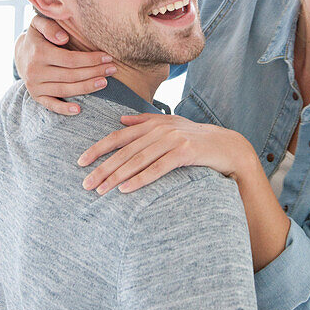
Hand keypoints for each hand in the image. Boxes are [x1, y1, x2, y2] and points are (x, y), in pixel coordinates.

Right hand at [15, 15, 115, 115]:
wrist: (20, 53)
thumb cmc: (37, 36)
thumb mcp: (39, 24)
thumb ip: (50, 26)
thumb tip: (63, 38)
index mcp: (39, 53)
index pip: (71, 59)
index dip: (91, 59)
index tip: (107, 57)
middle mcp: (36, 71)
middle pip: (71, 75)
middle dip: (94, 72)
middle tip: (112, 69)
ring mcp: (35, 86)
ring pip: (65, 89)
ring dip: (87, 87)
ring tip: (104, 82)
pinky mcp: (36, 96)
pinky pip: (50, 105)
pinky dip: (64, 109)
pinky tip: (78, 110)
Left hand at [78, 114, 254, 193]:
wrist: (228, 146)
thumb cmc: (197, 139)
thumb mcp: (171, 125)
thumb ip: (146, 121)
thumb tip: (122, 119)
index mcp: (153, 124)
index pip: (119, 136)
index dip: (98, 149)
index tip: (81, 162)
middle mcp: (160, 129)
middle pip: (125, 151)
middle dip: (103, 168)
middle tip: (86, 184)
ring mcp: (173, 139)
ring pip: (138, 160)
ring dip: (117, 176)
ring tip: (101, 190)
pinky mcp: (186, 152)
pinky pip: (158, 168)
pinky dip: (140, 179)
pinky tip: (126, 190)